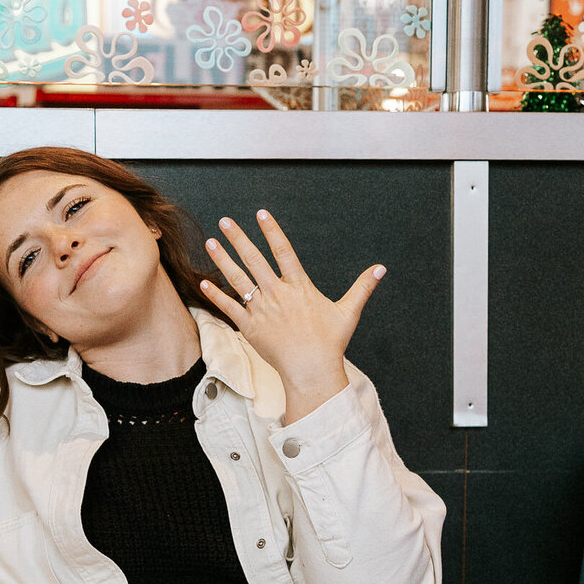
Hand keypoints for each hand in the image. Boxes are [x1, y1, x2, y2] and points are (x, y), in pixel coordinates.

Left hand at [200, 210, 385, 416]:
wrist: (311, 370)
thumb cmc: (330, 343)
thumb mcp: (349, 311)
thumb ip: (362, 287)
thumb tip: (381, 269)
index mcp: (299, 287)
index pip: (283, 251)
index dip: (272, 231)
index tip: (261, 214)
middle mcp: (278, 294)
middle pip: (254, 260)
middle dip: (239, 238)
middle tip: (225, 221)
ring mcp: (262, 310)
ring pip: (238, 279)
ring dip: (223, 259)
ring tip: (211, 242)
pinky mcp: (250, 328)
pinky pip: (229, 308)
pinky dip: (216, 295)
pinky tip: (203, 282)